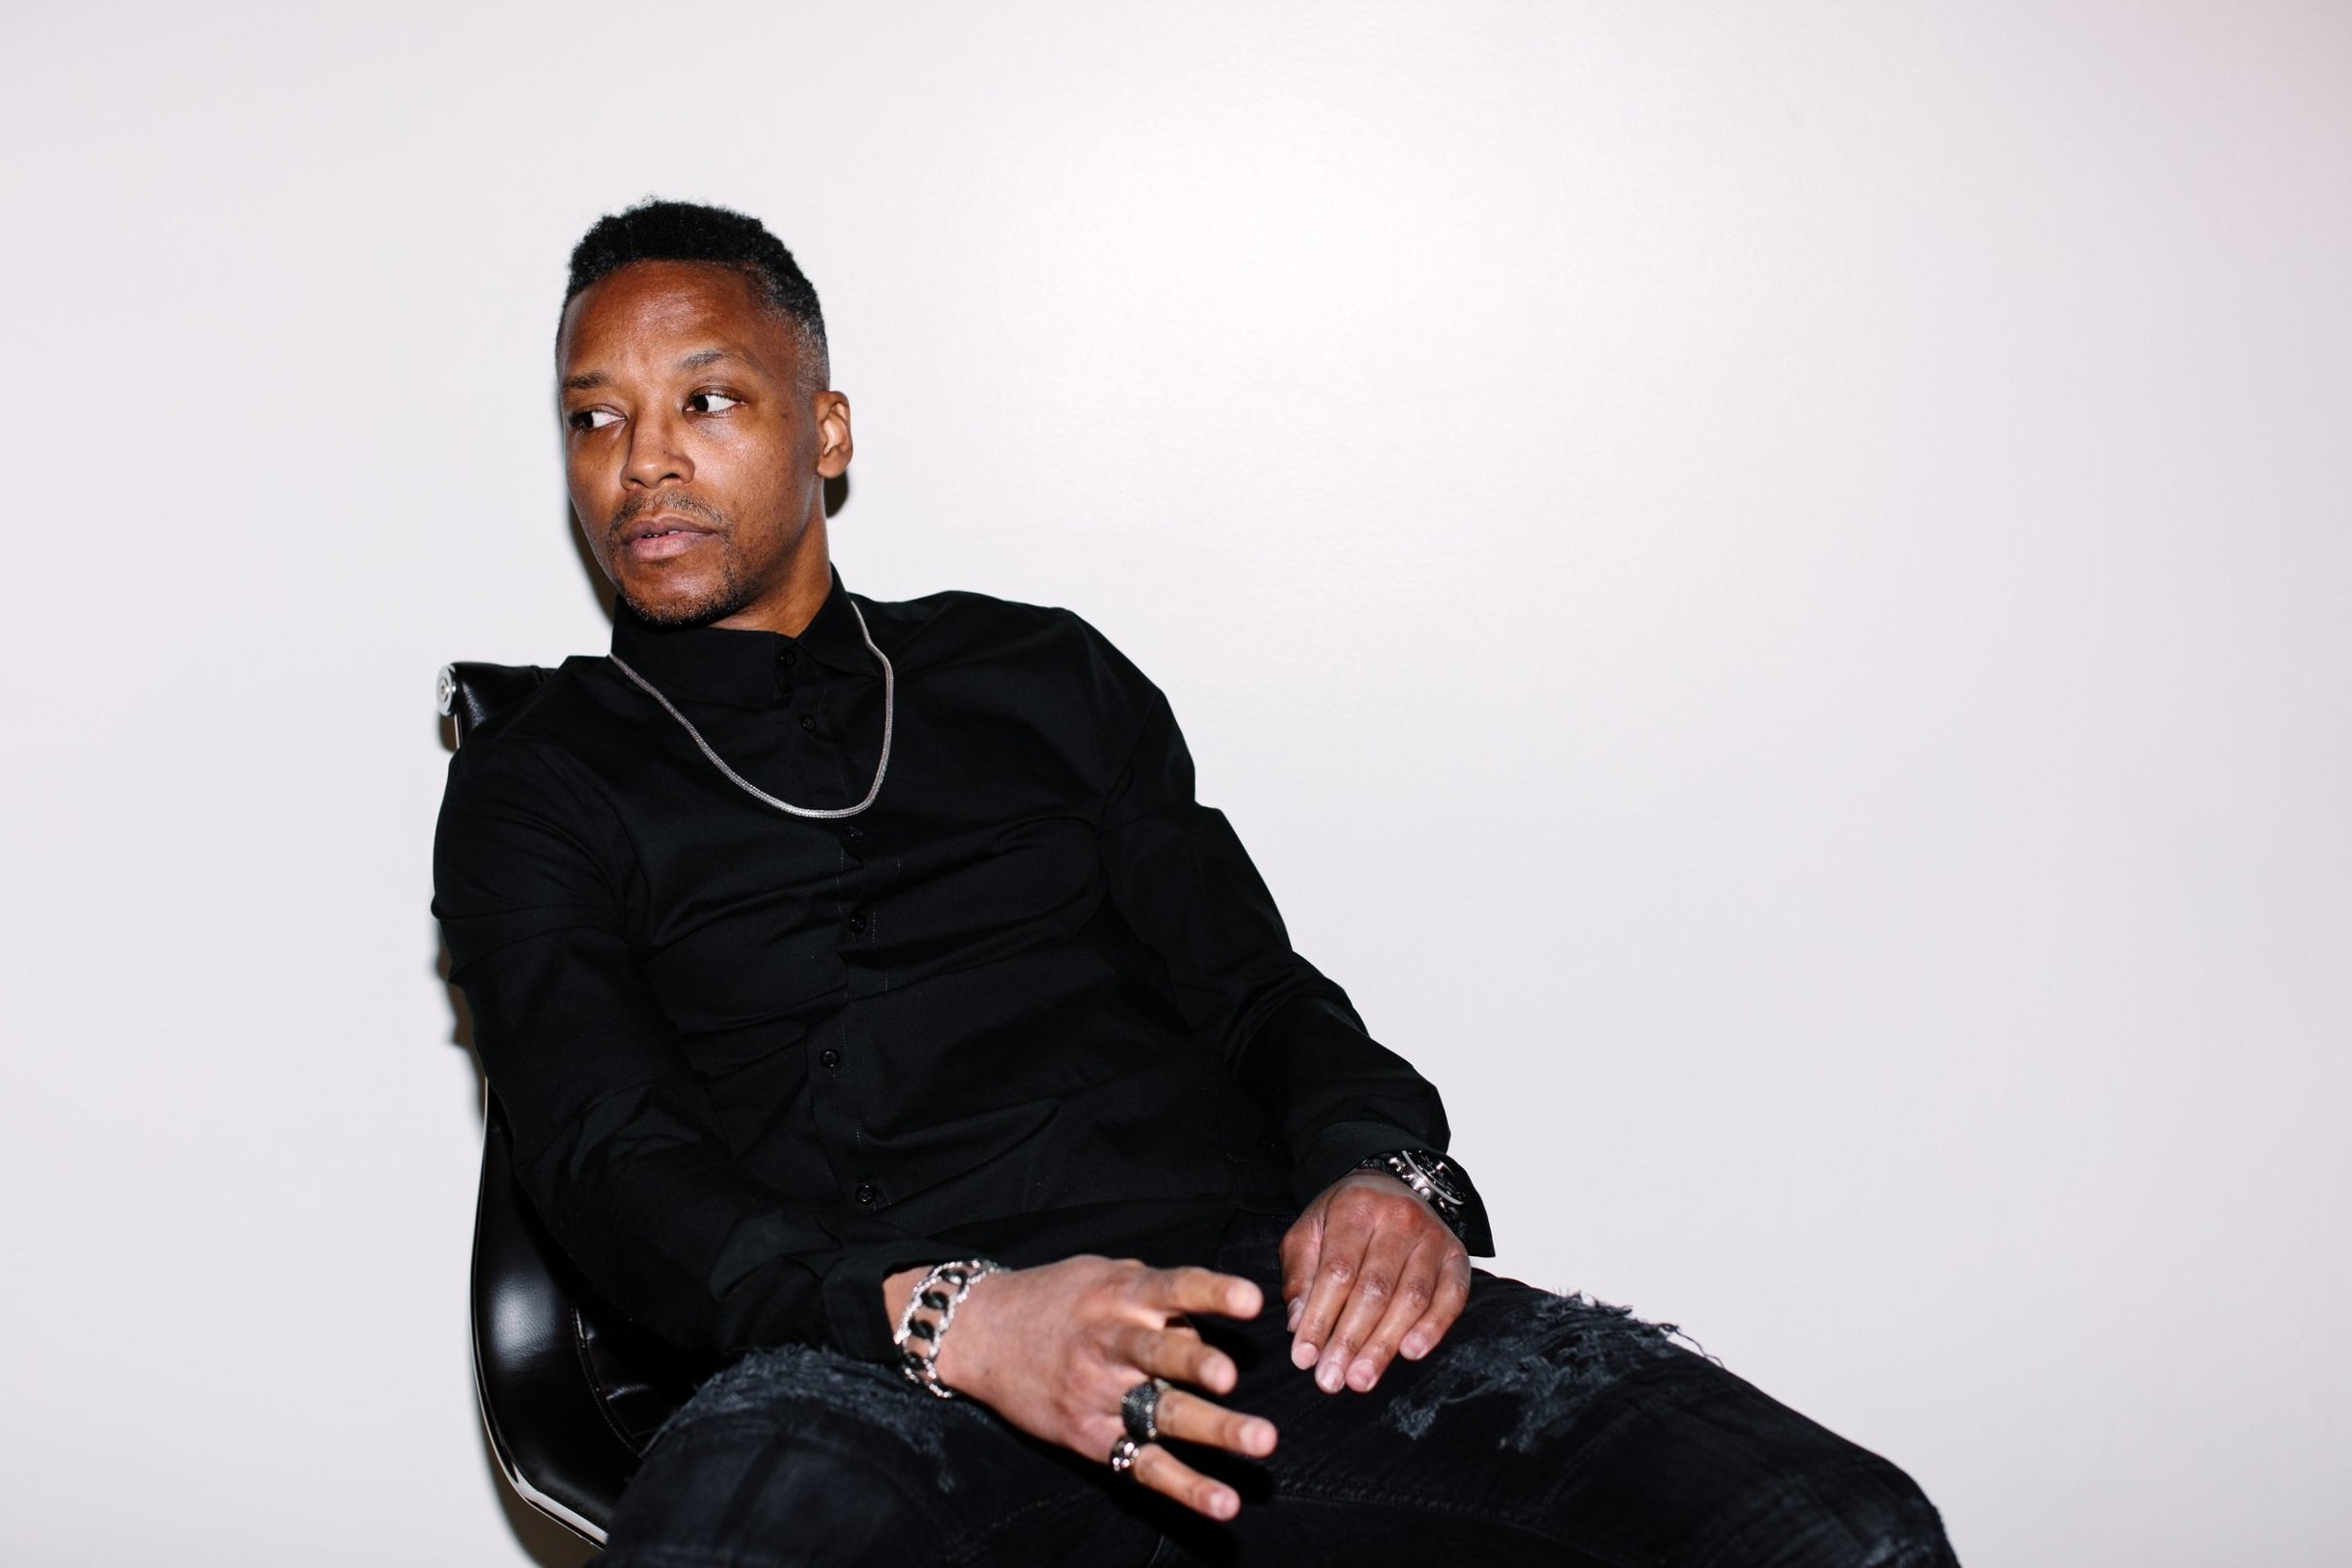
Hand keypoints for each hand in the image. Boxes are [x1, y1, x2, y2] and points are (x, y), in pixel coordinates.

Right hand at [885, 1256, 1276, 1519]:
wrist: (980, 1333)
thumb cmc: (1054, 1299)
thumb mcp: (1101, 1273)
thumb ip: (1154, 1291)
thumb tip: (1204, 1319)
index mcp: (1121, 1293)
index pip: (1173, 1287)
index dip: (1212, 1292)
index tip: (1250, 1301)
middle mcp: (1112, 1342)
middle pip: (1160, 1353)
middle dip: (1197, 1362)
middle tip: (1229, 1377)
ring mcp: (1101, 1393)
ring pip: (1163, 1411)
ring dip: (1214, 1428)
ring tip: (1260, 1441)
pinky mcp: (1092, 1436)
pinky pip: (1145, 1464)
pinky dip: (1185, 1486)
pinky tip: (1224, 1502)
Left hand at [1281, 1171, 1471, 1394]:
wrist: (1390, 1186)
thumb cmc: (1344, 1218)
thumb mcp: (1309, 1232)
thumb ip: (1301, 1276)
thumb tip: (1297, 1324)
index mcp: (1356, 1208)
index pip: (1337, 1272)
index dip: (1320, 1318)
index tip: (1304, 1357)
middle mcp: (1399, 1219)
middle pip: (1374, 1289)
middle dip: (1350, 1340)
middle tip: (1331, 1380)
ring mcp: (1433, 1237)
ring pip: (1411, 1298)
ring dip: (1385, 1344)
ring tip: (1361, 1378)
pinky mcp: (1457, 1256)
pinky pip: (1451, 1297)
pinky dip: (1433, 1327)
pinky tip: (1410, 1353)